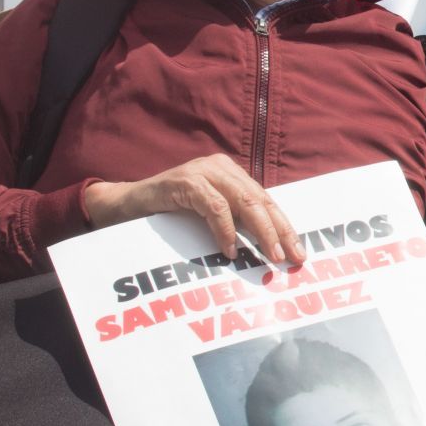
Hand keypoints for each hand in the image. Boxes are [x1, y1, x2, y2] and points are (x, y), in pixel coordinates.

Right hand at [82, 155, 303, 264]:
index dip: (284, 226)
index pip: (266, 201)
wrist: (126, 205)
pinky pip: (214, 207)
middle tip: (292, 257)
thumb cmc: (169, 213)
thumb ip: (234, 220)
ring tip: (271, 255)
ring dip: (261, 232)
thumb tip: (268, 247)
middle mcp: (222, 168)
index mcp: (232, 174)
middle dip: (280, 230)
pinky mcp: (186, 182)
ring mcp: (204, 172)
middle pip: (261, 201)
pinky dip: (225, 229)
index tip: (299, 250)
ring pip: (244, 202)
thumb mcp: (207, 215)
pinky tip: (230, 250)